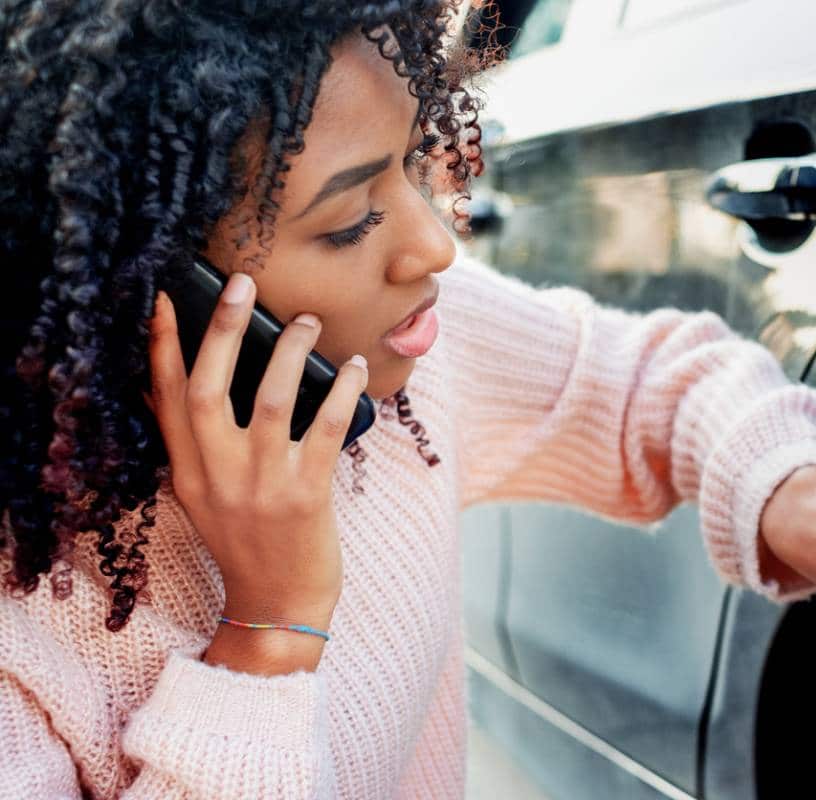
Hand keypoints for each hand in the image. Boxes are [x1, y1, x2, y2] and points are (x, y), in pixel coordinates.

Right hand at [144, 272, 367, 627]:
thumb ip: (193, 445)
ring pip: (272, 401)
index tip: (163, 297)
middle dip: (222, 329)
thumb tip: (178, 384)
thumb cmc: (247, 542)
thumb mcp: (202, 496)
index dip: (161, 346)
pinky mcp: (307, 496)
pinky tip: (354, 368)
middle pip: (209, 389)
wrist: (277, 607)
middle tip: (241, 283)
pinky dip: (343, 393)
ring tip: (306, 320)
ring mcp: (262, 486)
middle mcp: (216, 476)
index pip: (165, 398)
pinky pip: (327, 429)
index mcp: (187, 473)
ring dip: (290, 352)